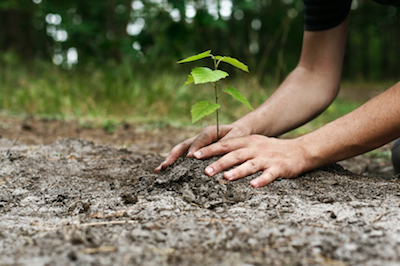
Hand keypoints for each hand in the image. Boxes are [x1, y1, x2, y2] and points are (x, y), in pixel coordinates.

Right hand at [155, 124, 250, 171]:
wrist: (238, 131)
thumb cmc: (238, 134)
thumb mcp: (236, 137)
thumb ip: (227, 143)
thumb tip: (217, 153)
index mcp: (209, 131)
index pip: (200, 140)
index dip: (195, 148)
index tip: (190, 158)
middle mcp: (199, 137)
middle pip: (183, 145)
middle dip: (174, 155)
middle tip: (166, 165)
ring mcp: (195, 144)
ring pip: (180, 151)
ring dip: (170, 160)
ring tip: (160, 170)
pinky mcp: (195, 151)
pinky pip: (183, 156)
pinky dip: (174, 163)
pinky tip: (166, 171)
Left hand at [192, 135, 308, 186]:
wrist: (299, 150)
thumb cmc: (270, 149)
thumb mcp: (253, 144)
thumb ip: (235, 148)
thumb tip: (212, 155)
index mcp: (247, 141)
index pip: (225, 144)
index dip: (210, 149)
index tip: (195, 155)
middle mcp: (255, 148)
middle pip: (235, 155)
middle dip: (219, 162)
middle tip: (205, 171)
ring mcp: (267, 158)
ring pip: (250, 164)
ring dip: (237, 171)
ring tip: (226, 178)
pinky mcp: (279, 168)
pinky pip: (269, 175)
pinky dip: (261, 180)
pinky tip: (253, 186)